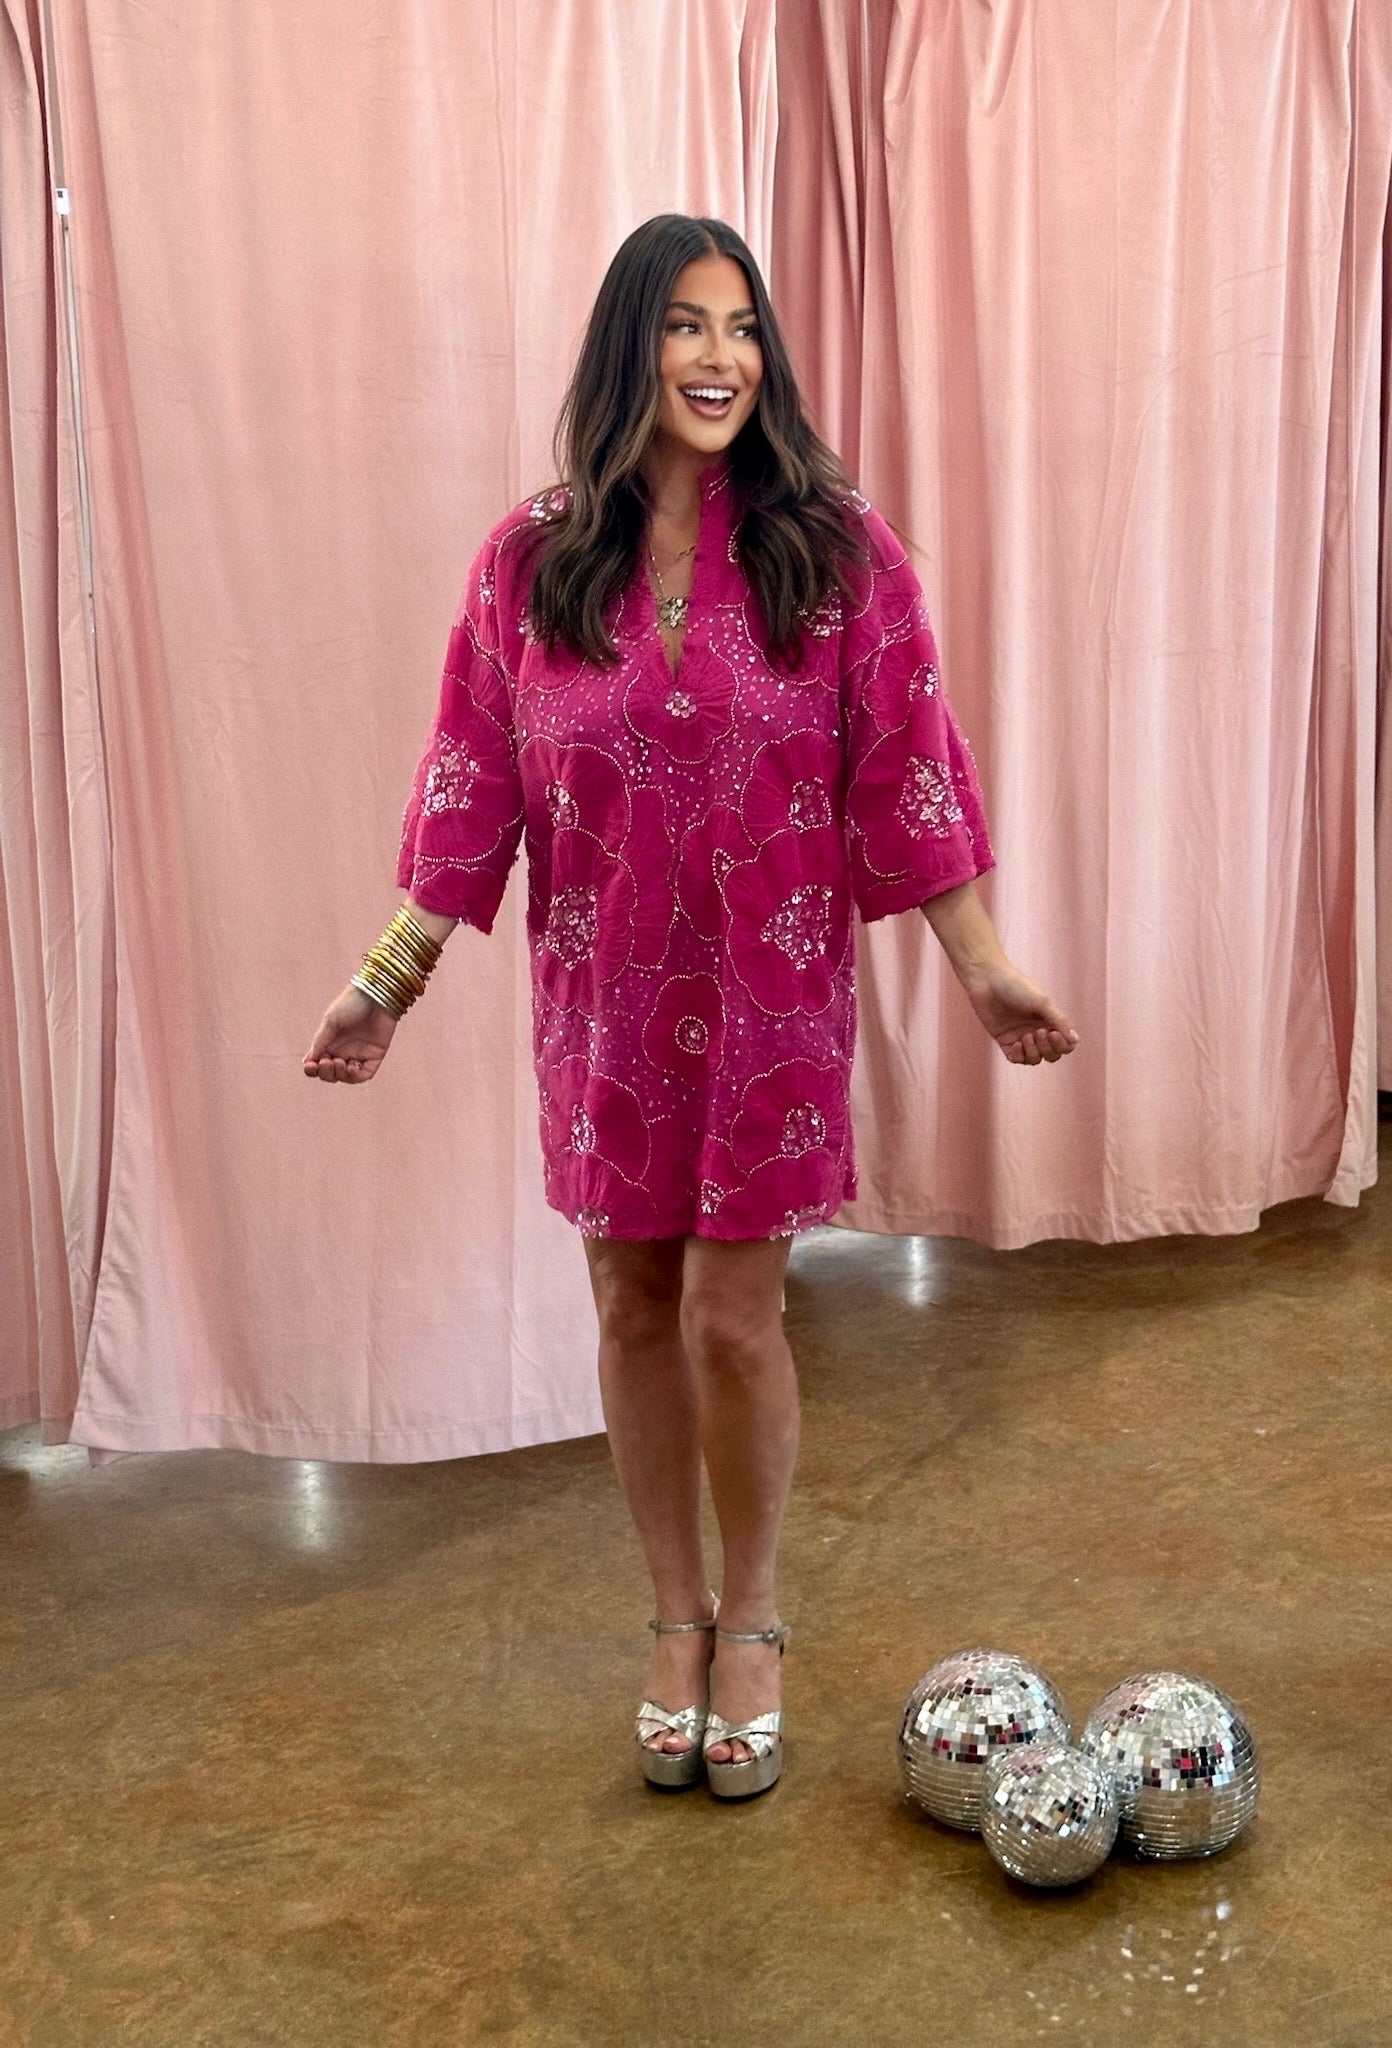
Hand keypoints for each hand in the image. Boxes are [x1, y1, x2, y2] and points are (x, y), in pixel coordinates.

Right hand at [303, 983, 397, 1082]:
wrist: (375, 995)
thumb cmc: (351, 1003)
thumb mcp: (331, 1021)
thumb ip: (320, 1041)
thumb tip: (308, 1061)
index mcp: (329, 1042)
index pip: (317, 1063)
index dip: (312, 1069)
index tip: (310, 1066)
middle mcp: (343, 1050)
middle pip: (331, 1073)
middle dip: (326, 1072)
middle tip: (326, 1062)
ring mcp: (359, 1054)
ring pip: (346, 1077)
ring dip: (339, 1074)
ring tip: (339, 1062)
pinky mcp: (375, 1055)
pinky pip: (364, 1074)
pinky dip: (356, 1076)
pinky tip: (351, 1068)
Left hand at [958, 961, 1078, 1065]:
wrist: (989, 980)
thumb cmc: (1017, 987)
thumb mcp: (1042, 1002)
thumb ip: (1060, 1021)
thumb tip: (1075, 1040)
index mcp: (1050, 1021)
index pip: (1065, 1044)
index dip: (1063, 1045)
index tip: (1054, 1033)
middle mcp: (1037, 1031)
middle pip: (1051, 1054)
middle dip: (1048, 1048)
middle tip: (1039, 1032)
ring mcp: (1021, 1037)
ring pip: (1035, 1059)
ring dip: (1034, 1052)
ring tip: (1026, 1036)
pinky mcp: (1004, 1041)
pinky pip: (1016, 1058)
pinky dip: (1019, 1055)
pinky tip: (1016, 1044)